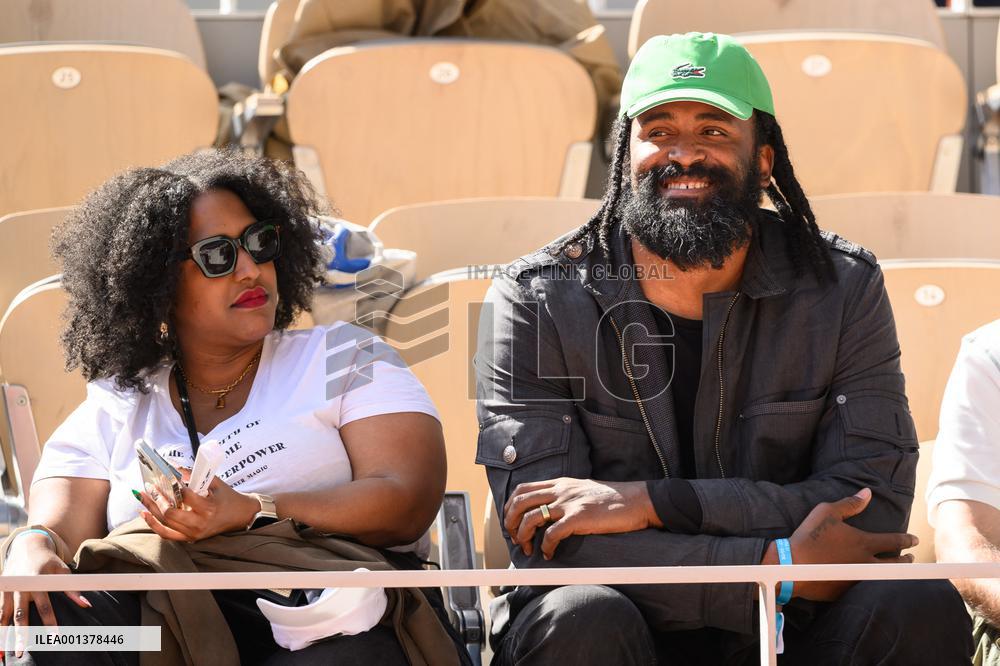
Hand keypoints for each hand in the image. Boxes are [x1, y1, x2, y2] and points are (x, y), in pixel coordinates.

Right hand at [0, 533, 90, 656]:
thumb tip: (87, 605)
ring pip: (3, 617)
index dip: (50, 622)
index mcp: (37, 581)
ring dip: (3, 636)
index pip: (44, 606)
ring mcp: (8, 590)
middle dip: (21, 635)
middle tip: (21, 653)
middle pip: (20, 615)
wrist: (27, 546)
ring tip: (3, 655)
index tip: (54, 638)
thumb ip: (72, 588)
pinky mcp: (1, 592)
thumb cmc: (49, 561)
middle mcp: (20, 587)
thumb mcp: (62, 570)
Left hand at [138, 474, 258, 541]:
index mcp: (208, 508)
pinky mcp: (189, 538)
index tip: (164, 475)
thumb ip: (194, 475)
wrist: (240, 516)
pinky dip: (153, 524)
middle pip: (170, 513)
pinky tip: (144, 513)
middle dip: (156, 499)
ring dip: (150, 508)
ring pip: (164, 523)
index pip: (185, 496)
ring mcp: (193, 533)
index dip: (173, 485)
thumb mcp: (215, 483)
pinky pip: (166, 534)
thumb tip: (173, 467)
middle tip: (149, 486)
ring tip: (141, 496)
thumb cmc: (228, 497)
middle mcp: (199, 523)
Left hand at [503, 478, 660, 559]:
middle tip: (515, 539)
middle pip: (520, 503)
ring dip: (524, 537)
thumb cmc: (611, 499)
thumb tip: (546, 511)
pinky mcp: (580, 517)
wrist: (636, 500)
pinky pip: (552, 534)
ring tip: (529, 550)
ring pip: (531, 518)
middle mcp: (560, 490)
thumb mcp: (581, 489)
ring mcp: (569, 503)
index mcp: (559, 483)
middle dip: (511, 523)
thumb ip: (562, 495)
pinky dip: (546, 547)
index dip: (510, 507)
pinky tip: (550, 554)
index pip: (522, 489)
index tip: (511, 522)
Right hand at [778, 488, 917, 601]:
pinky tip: (876, 583)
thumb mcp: (827, 512)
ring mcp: (858, 579)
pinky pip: (868, 588)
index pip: (894, 541)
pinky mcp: (848, 591)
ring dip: (894, 573)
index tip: (914, 541)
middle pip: (895, 563)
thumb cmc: (810, 536)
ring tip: (898, 572)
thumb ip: (850, 503)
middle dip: (905, 560)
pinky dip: (876, 585)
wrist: (792, 565)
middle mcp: (866, 562)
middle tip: (911, 558)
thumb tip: (867, 492)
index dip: (906, 540)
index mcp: (864, 542)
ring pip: (885, 577)